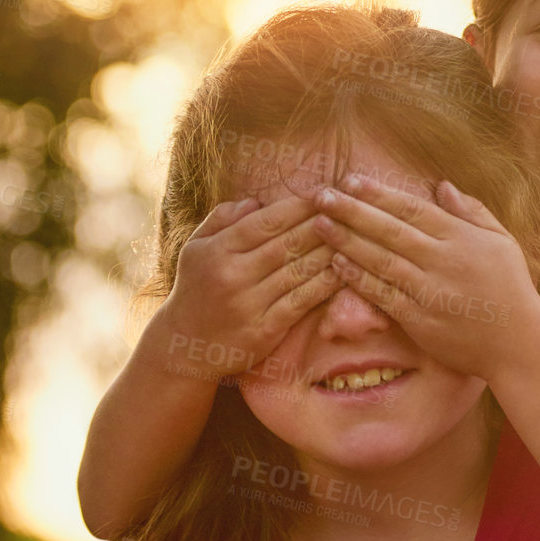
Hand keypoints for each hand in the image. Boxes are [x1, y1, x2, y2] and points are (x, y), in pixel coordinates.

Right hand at [158, 196, 340, 381]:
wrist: (184, 346)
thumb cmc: (197, 287)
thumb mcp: (197, 247)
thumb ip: (223, 218)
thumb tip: (256, 199)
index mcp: (217, 250)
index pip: (267, 221)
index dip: (300, 206)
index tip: (325, 194)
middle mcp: (232, 275)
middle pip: (289, 243)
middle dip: (323, 224)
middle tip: (350, 210)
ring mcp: (249, 304)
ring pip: (301, 270)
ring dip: (332, 251)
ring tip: (355, 235)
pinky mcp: (265, 330)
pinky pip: (304, 300)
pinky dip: (327, 283)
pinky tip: (346, 270)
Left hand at [310, 174, 539, 381]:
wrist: (518, 343)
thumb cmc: (511, 288)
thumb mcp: (503, 241)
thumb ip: (473, 212)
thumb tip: (442, 185)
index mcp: (463, 238)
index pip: (413, 209)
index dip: (380, 194)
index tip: (351, 180)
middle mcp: (443, 261)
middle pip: (390, 230)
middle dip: (352, 211)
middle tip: (322, 195)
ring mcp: (430, 291)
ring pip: (381, 260)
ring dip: (346, 240)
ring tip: (319, 223)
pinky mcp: (419, 320)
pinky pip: (382, 294)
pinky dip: (358, 278)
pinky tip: (336, 264)